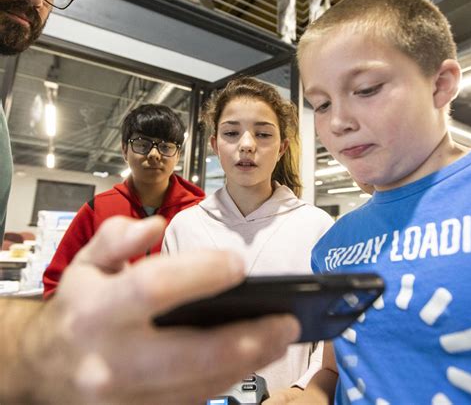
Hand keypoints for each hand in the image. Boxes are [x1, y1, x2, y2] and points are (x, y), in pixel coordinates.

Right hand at [27, 216, 300, 404]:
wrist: (41, 370)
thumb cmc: (73, 310)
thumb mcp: (84, 263)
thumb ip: (116, 238)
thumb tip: (155, 226)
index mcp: (97, 311)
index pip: (155, 286)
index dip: (201, 273)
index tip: (238, 264)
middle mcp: (110, 360)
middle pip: (190, 354)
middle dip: (247, 340)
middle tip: (286, 322)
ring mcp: (123, 400)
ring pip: (198, 387)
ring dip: (245, 364)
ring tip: (278, 339)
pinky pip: (189, 403)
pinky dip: (222, 381)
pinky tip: (245, 360)